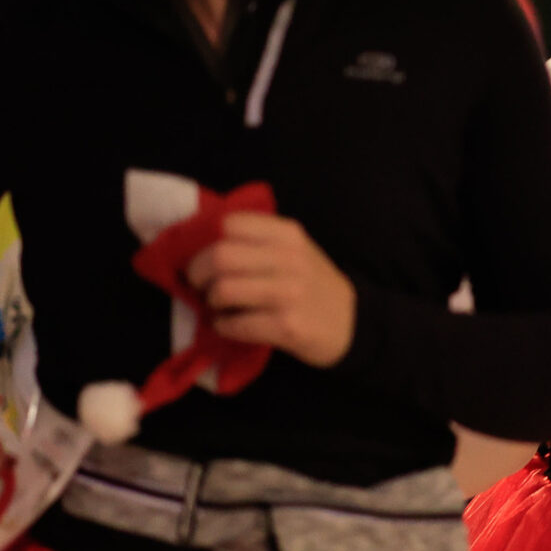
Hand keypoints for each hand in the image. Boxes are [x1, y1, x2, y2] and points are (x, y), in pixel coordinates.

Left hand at [188, 212, 357, 367]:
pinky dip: (223, 326)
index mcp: (288, 234)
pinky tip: (229, 324)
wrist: (351, 323)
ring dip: (211, 302)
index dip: (205, 242)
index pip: (229, 224)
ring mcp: (290, 293)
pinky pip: (236, 323)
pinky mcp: (287, 326)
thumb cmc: (312, 283)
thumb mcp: (295, 249)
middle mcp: (290, 259)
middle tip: (200, 285)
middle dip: (198, 274)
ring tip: (217, 306)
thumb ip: (258, 240)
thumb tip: (201, 243)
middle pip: (220, 256)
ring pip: (224, 290)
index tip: (203, 256)